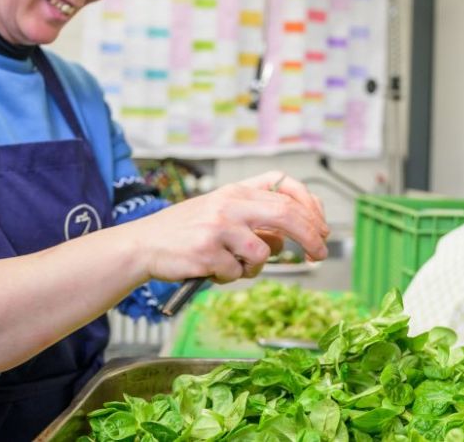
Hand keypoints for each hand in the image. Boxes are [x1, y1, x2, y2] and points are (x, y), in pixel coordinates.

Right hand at [125, 172, 328, 283]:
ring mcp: (218, 227)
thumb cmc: (184, 232)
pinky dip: (227, 278)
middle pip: (286, 213)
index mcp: (235, 191)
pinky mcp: (207, 251)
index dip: (310, 205)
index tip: (322, 227)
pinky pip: (236, 273)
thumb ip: (254, 222)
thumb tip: (284, 240)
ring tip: (229, 265)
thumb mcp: (221, 216)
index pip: (284, 185)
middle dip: (310, 236)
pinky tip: (208, 269)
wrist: (142, 245)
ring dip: (252, 268)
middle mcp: (229, 203)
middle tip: (320, 254)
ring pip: (262, 253)